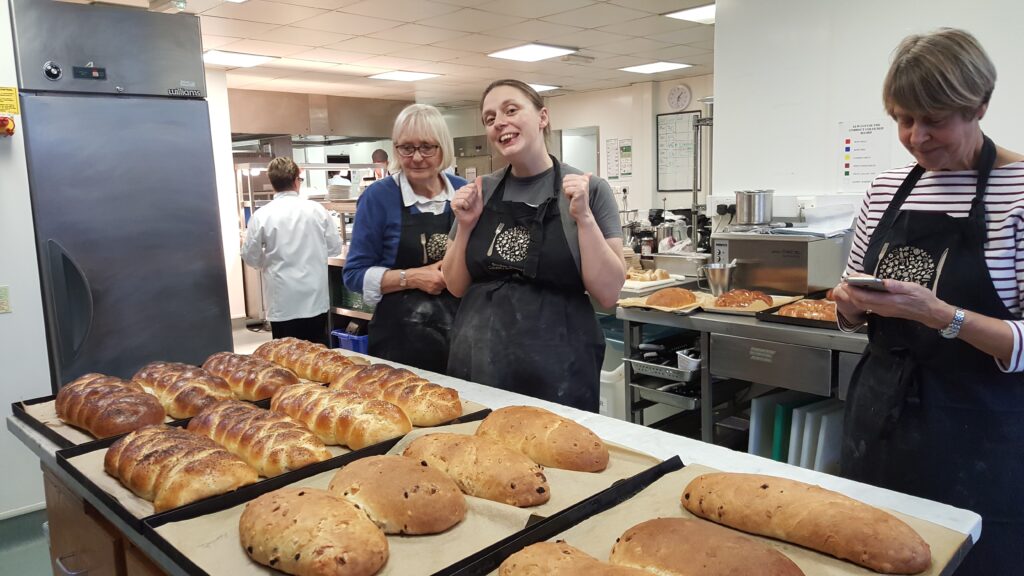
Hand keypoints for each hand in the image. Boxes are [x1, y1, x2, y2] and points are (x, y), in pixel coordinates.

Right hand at [407, 261, 446, 295]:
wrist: (414, 277)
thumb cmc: (422, 271)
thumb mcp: (432, 266)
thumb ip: (441, 264)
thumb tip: (446, 262)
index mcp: (440, 276)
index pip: (450, 279)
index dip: (450, 277)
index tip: (449, 276)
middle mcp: (438, 283)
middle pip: (447, 284)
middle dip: (445, 281)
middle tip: (442, 278)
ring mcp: (435, 288)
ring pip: (443, 288)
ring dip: (442, 285)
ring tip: (437, 281)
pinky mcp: (431, 292)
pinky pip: (438, 291)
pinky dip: (438, 289)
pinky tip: (434, 284)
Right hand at [451, 176, 482, 228]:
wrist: (471, 221)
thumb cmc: (474, 211)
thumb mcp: (478, 197)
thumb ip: (478, 187)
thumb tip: (479, 177)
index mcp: (463, 190)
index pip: (472, 185)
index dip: (475, 194)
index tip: (473, 200)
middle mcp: (457, 192)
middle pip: (470, 190)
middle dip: (473, 198)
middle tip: (470, 204)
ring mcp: (454, 198)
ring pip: (467, 195)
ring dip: (470, 203)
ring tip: (467, 207)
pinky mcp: (453, 204)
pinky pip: (463, 201)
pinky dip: (466, 206)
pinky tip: (464, 209)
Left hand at [563, 173, 592, 223]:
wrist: (582, 212)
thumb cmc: (579, 201)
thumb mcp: (580, 188)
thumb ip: (584, 179)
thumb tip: (590, 173)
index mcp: (584, 179)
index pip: (567, 177)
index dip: (567, 185)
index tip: (574, 191)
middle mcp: (584, 180)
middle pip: (565, 180)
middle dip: (566, 189)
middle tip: (573, 195)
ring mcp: (582, 185)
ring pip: (565, 185)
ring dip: (567, 193)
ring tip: (574, 197)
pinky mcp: (580, 191)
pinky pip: (566, 190)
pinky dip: (568, 196)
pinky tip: (573, 199)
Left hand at [836, 275, 953, 327]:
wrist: (930, 313)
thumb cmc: (923, 298)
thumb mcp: (913, 288)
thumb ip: (897, 286)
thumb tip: (884, 282)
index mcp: (890, 301)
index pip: (865, 297)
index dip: (854, 290)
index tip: (847, 281)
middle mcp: (884, 308)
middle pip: (861, 302)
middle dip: (851, 292)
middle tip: (845, 281)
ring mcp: (884, 311)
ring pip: (863, 305)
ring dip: (855, 296)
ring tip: (851, 284)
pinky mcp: (885, 311)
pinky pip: (869, 306)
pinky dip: (862, 298)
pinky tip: (862, 290)